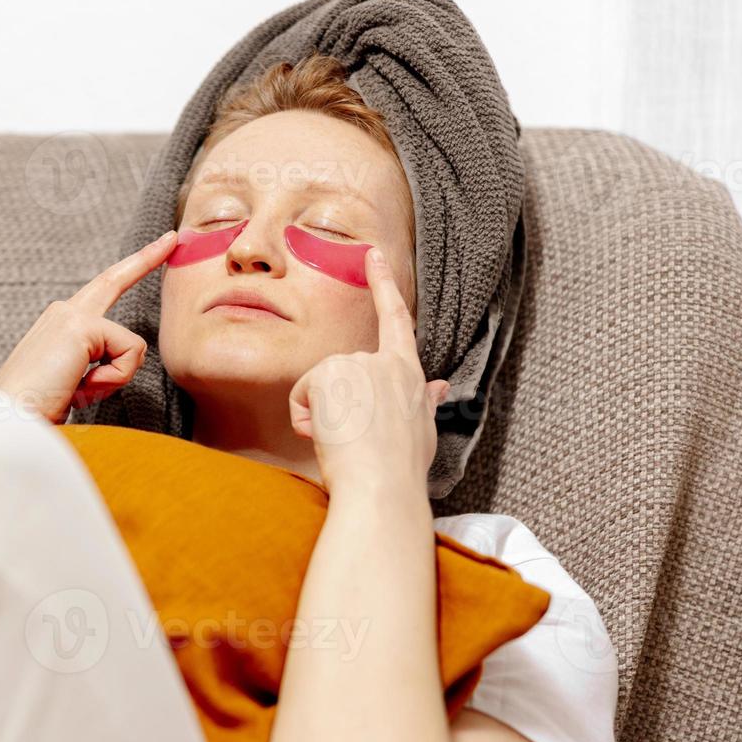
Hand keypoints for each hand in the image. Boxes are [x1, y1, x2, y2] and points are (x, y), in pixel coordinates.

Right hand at [0, 230, 177, 423]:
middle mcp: (63, 312)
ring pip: (130, 346)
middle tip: (172, 236)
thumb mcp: (73, 385)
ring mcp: (70, 315)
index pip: (101, 291)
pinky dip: (112, 381)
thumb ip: (97, 367)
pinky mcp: (80, 326)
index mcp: (60, 325)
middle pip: (115, 278)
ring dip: (114, 379)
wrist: (6, 422)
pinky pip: (128, 355)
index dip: (131, 269)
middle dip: (147, 257)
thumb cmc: (37, 412)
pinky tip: (78, 389)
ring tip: (76, 392)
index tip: (157, 247)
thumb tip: (127, 359)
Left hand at [288, 248, 449, 496]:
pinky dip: (305, 420)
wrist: (382, 487)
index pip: (396, 321)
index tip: (373, 254)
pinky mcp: (328, 372)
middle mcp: (383, 361)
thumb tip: (440, 385)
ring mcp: (356, 363)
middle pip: (340, 374)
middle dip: (334, 407)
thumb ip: (422, 401)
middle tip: (354, 441)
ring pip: (319, 388)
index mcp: (408, 374)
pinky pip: (301, 398)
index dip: (384, 285)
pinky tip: (326, 435)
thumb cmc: (400, 470)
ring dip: (322, 417)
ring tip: (347, 441)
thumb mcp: (419, 430)